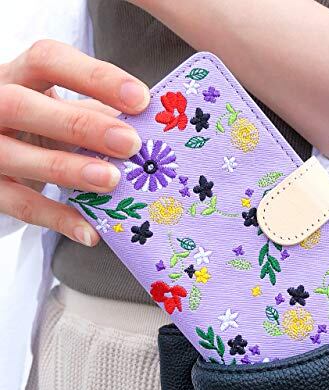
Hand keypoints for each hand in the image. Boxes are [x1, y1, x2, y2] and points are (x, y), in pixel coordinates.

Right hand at [0, 40, 149, 245]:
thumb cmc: (43, 127)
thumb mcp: (64, 111)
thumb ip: (100, 114)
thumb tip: (155, 130)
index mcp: (20, 77)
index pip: (49, 60)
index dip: (95, 77)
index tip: (142, 99)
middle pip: (24, 106)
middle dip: (81, 125)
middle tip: (130, 143)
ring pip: (16, 156)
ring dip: (68, 169)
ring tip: (112, 180)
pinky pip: (20, 206)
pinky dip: (57, 219)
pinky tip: (90, 232)